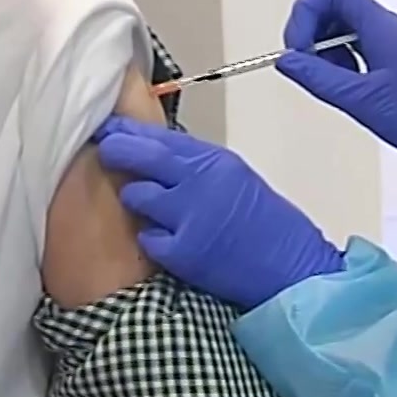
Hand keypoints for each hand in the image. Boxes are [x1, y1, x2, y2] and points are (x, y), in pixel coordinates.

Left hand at [94, 117, 344, 309]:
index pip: (164, 136)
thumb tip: (160, 157)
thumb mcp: (238, 180)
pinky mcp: (183, 252)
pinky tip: (164, 241)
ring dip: (135, 199)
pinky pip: (148, 238)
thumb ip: (200, 167)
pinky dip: (151, 238)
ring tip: (145, 207)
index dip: (131, 130)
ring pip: (138, 196)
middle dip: (118, 149)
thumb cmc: (271, 228)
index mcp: (217, 161)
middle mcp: (201, 181)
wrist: (293, 271)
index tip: (111, 126)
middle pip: (144, 156)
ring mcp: (190, 216)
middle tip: (104, 149)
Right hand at [276, 0, 396, 190]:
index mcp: (381, 27)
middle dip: (309, 31)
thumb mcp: (362, 100)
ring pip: (339, 24)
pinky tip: (346, 85)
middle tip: (306, 64)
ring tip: (332, 80)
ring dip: (322, 49)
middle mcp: (383, 26)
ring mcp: (386, 39)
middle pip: (332, 3)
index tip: (298, 48)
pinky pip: (351, 43)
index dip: (306, 11)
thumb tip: (285, 60)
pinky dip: (338, 60)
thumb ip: (319, 77)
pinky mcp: (388, 55)